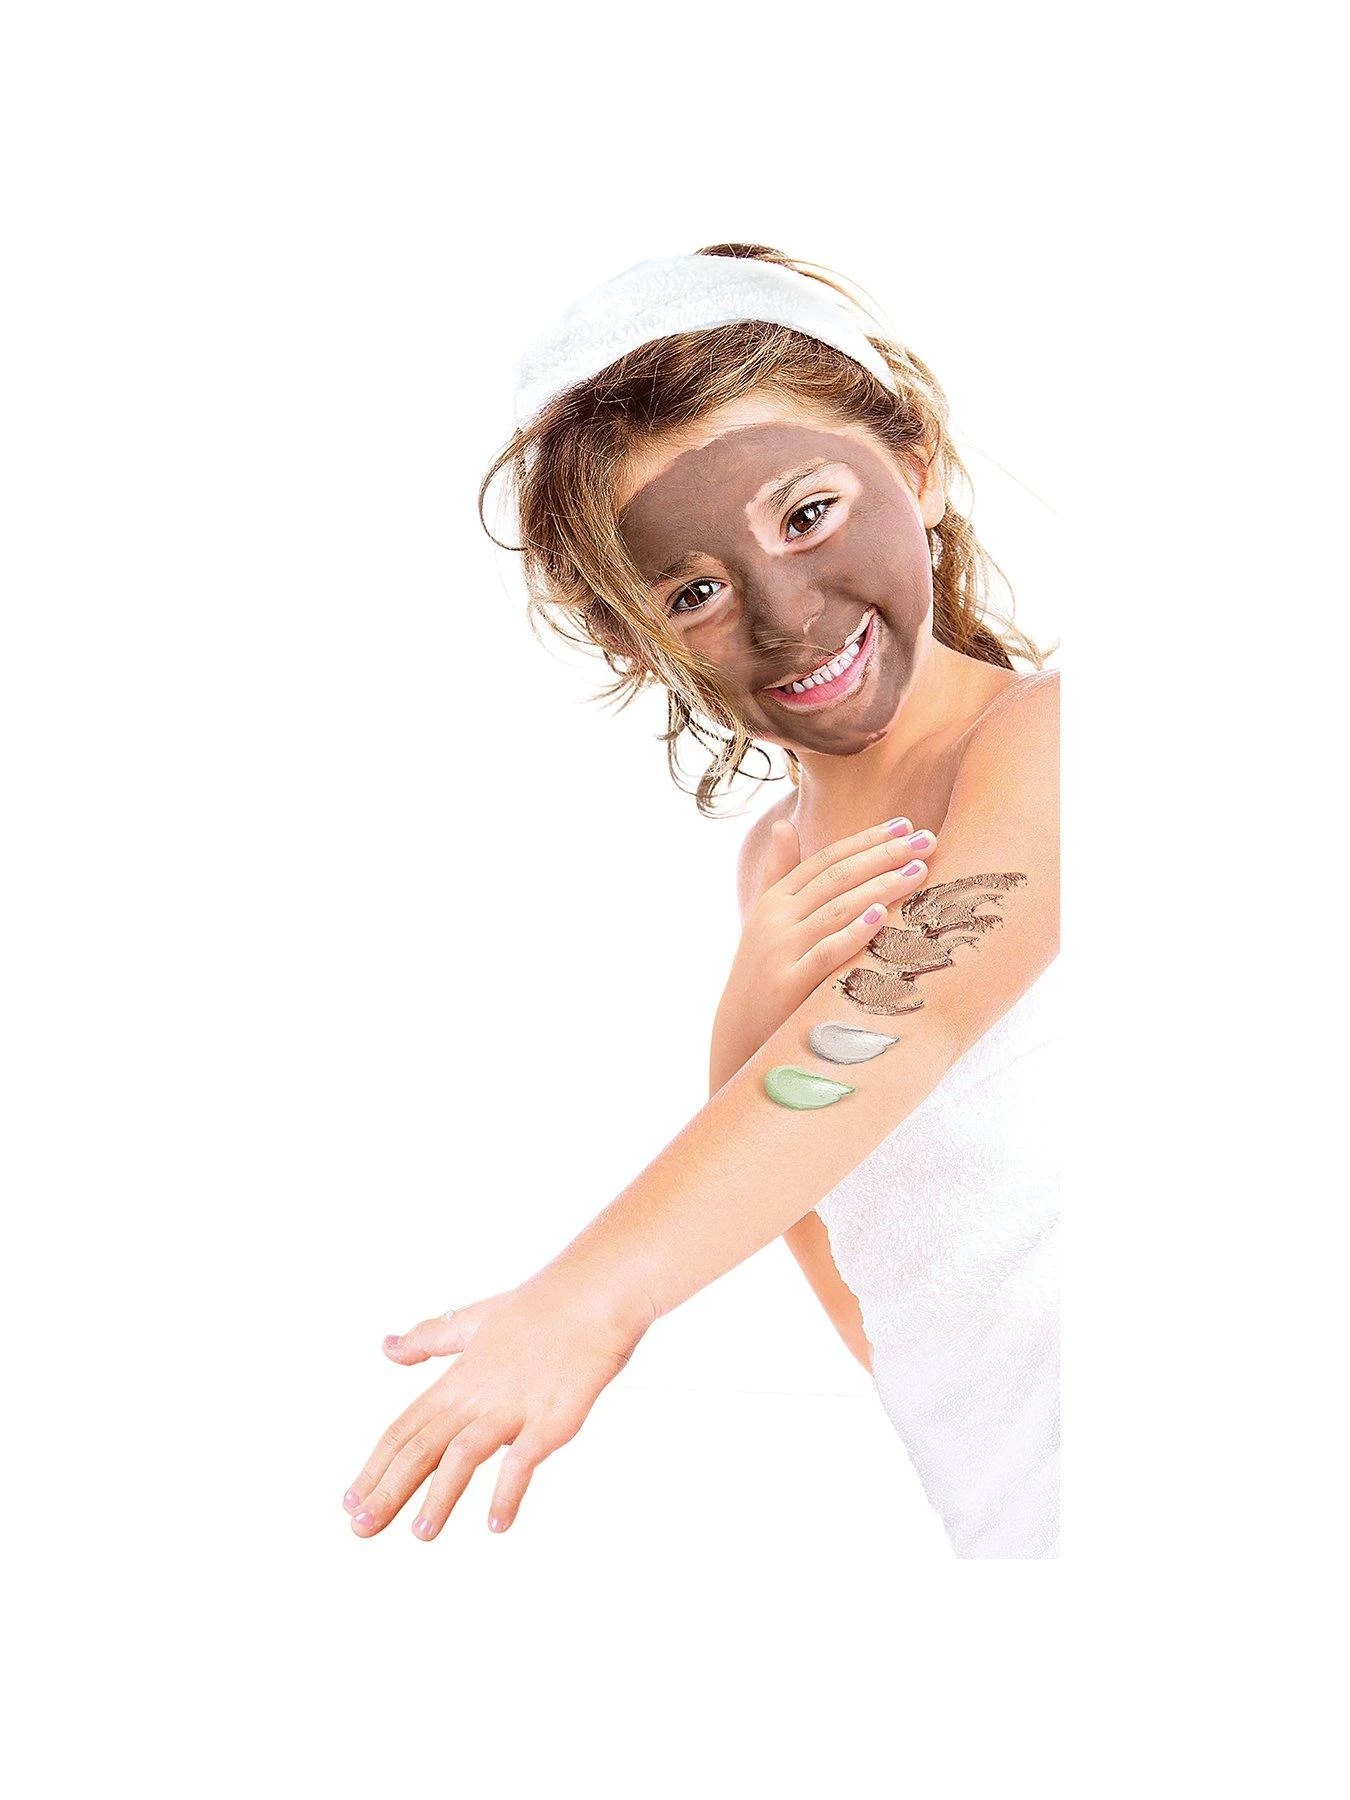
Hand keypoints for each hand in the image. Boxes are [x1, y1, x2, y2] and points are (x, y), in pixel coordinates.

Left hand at [341, 1270, 652, 1539]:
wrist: (594, 1293)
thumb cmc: (539, 1307)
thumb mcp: (473, 1319)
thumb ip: (429, 1338)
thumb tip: (387, 1346)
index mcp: (458, 1378)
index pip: (405, 1429)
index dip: (375, 1466)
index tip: (350, 1501)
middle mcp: (477, 1395)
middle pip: (422, 1448)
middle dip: (388, 1491)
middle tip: (360, 1529)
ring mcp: (514, 1408)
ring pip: (463, 1455)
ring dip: (440, 1497)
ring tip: (421, 1533)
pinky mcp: (550, 1418)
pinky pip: (523, 1460)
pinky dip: (508, 1492)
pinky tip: (496, 1523)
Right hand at [711, 814, 937, 1078]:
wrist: (738, 1035)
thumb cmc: (764, 974)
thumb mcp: (765, 921)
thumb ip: (779, 874)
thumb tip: (784, 824)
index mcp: (775, 900)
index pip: (827, 859)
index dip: (867, 839)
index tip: (906, 824)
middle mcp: (775, 920)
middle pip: (837, 878)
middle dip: (885, 855)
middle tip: (928, 839)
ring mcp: (780, 951)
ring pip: (836, 909)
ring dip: (881, 886)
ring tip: (920, 871)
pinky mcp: (788, 986)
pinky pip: (826, 953)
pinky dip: (853, 932)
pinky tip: (882, 915)